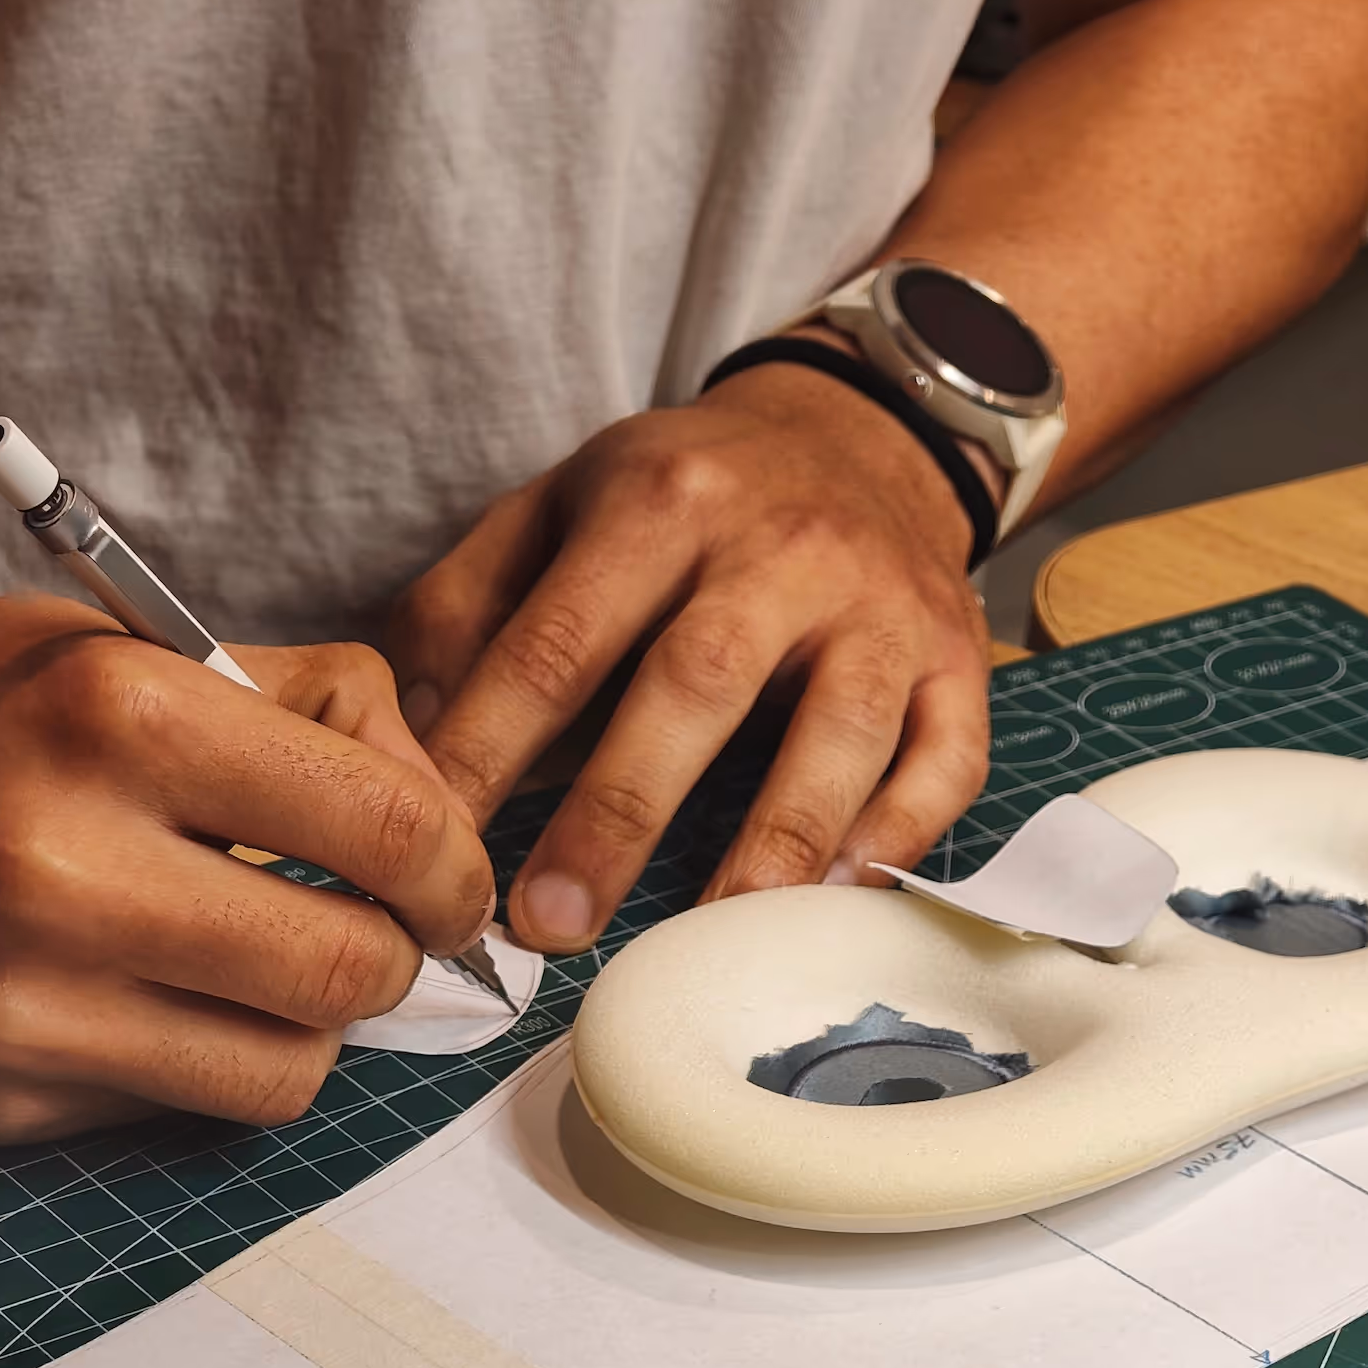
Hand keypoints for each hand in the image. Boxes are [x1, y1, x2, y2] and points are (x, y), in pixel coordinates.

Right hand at [0, 556, 492, 1143]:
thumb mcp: (120, 646)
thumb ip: (303, 704)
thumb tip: (438, 805)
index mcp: (118, 723)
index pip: (385, 825)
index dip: (455, 866)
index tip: (453, 880)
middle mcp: (65, 873)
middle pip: (353, 971)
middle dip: (397, 954)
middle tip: (378, 928)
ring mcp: (18, 1008)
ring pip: (283, 1072)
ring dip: (306, 1023)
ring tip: (264, 963)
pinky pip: (169, 1109)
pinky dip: (191, 1056)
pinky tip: (141, 992)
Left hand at [388, 355, 992, 951]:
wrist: (857, 435)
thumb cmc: (687, 498)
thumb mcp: (559, 503)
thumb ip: (469, 603)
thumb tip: (412, 731)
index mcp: (662, 500)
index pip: (563, 638)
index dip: (495, 745)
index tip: (441, 843)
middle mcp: (781, 546)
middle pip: (697, 684)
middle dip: (618, 812)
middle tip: (550, 924)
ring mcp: (882, 605)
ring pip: (837, 730)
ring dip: (772, 840)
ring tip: (708, 932)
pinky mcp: (956, 659)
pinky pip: (946, 756)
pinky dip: (899, 833)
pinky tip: (836, 895)